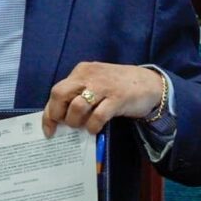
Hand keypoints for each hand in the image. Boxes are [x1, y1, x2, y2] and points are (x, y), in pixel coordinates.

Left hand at [44, 62, 164, 136]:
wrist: (151, 83)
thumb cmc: (120, 86)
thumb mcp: (97, 83)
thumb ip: (80, 93)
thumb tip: (61, 117)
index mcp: (82, 71)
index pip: (57, 91)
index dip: (49, 112)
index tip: (49, 129)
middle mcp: (90, 75)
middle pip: (60, 94)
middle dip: (58, 114)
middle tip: (66, 126)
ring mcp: (104, 86)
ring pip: (77, 106)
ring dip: (76, 122)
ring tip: (82, 127)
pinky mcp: (118, 98)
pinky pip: (98, 116)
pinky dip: (93, 126)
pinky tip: (95, 129)